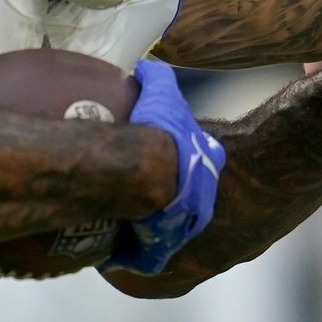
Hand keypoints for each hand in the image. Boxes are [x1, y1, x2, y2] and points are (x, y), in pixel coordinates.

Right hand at [109, 59, 224, 274]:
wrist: (152, 170)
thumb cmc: (162, 131)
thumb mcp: (162, 94)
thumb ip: (157, 77)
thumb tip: (144, 66)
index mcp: (208, 163)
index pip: (205, 160)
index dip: (191, 159)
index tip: (172, 158)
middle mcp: (203, 199)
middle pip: (189, 200)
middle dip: (173, 200)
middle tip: (145, 195)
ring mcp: (185, 226)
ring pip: (168, 230)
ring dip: (150, 228)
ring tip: (124, 223)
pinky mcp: (162, 248)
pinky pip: (145, 255)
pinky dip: (131, 253)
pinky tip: (113, 251)